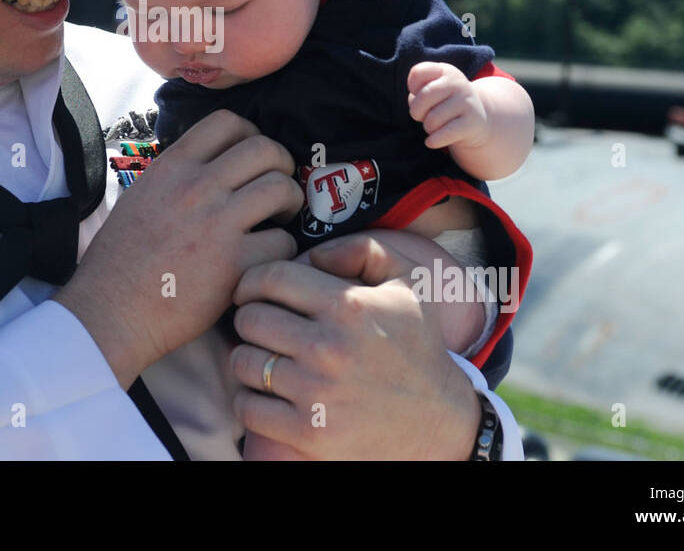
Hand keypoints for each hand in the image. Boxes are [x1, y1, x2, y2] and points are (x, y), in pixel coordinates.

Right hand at [55, 109, 301, 387]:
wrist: (111, 312)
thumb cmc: (118, 262)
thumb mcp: (140, 197)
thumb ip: (176, 178)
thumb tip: (211, 168)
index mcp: (171, 167)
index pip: (226, 121)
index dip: (251, 134)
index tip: (253, 159)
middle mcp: (196, 187)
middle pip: (264, 149)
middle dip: (281, 165)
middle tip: (276, 189)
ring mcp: (217, 224)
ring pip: (281, 188)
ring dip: (289, 202)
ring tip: (278, 220)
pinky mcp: (234, 264)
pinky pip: (283, 242)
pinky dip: (283, 250)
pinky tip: (268, 259)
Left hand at [229, 233, 481, 459]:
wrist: (440, 421)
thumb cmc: (416, 346)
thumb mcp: (406, 283)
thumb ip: (362, 249)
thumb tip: (312, 254)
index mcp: (349, 307)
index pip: (271, 278)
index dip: (252, 280)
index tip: (251, 292)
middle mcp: (329, 349)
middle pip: (250, 319)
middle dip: (249, 318)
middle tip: (262, 327)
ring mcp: (316, 394)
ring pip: (243, 362)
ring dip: (248, 358)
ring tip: (266, 359)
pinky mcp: (308, 434)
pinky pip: (247, 407)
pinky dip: (250, 400)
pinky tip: (269, 394)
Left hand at [407, 61, 489, 150]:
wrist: (476, 120)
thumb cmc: (445, 104)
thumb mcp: (433, 91)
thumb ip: (419, 92)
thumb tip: (416, 104)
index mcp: (445, 71)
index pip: (418, 72)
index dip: (412, 86)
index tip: (418, 93)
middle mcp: (458, 83)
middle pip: (423, 96)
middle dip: (416, 112)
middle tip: (422, 116)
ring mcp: (466, 102)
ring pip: (432, 120)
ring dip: (428, 127)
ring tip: (435, 126)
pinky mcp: (471, 122)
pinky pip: (443, 134)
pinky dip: (433, 141)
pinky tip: (432, 141)